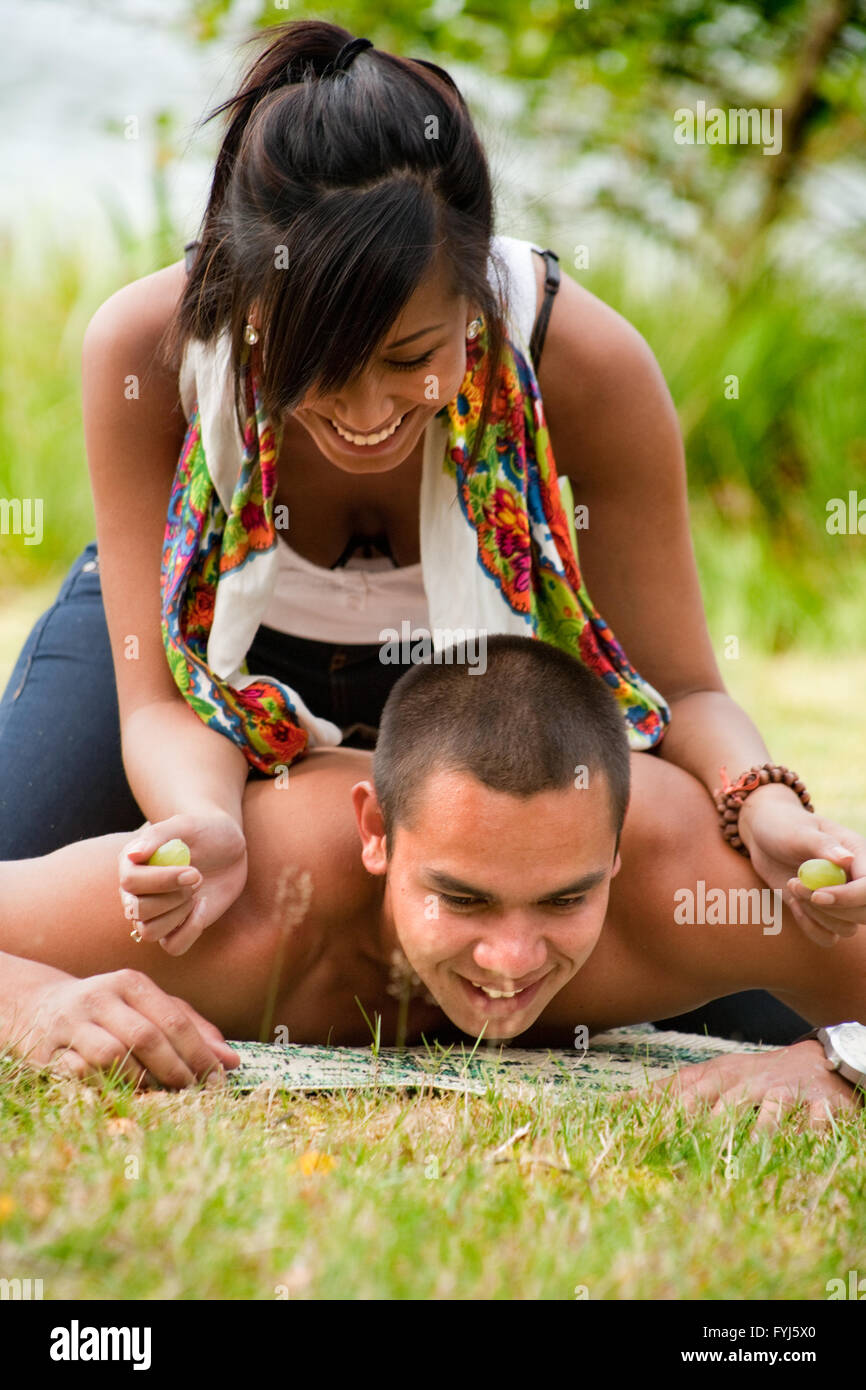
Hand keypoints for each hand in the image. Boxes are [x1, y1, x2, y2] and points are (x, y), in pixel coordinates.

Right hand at [19, 969, 239, 1089]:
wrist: (41, 1008)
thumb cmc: (111, 1011)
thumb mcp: (149, 1008)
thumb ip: (191, 1029)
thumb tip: (232, 1061)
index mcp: (131, 983)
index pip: (173, 1020)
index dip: (199, 1053)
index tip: (217, 1079)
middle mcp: (100, 998)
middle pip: (146, 1037)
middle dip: (175, 1070)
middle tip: (191, 1092)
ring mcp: (72, 1024)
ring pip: (114, 1055)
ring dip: (142, 1081)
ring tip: (158, 1094)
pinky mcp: (49, 1051)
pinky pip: (80, 1074)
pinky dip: (106, 1087)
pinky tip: (122, 1094)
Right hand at [118, 810, 247, 954]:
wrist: (227, 846)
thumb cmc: (203, 831)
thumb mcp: (185, 825)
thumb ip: (157, 836)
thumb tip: (132, 856)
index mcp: (130, 865)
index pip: (130, 882)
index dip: (162, 881)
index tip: (194, 871)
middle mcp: (134, 892)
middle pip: (138, 911)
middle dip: (173, 897)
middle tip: (198, 878)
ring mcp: (153, 913)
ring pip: (149, 932)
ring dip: (179, 914)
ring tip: (197, 893)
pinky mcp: (174, 929)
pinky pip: (173, 946)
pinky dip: (190, 930)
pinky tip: (203, 907)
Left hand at [623, 1040, 859, 1131]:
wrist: (817, 1060)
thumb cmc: (750, 1076)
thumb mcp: (710, 1077)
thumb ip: (666, 1092)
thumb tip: (611, 1104)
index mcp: (717, 1077)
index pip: (684, 1092)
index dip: (661, 1109)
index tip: (638, 1130)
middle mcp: (746, 1082)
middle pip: (723, 1101)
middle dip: (704, 1123)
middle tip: (688, 1148)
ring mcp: (783, 1090)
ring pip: (770, 1109)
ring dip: (761, 1129)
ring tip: (750, 1150)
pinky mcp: (818, 1102)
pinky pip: (815, 1118)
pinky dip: (813, 1130)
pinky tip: (809, 1141)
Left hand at [738, 790, 865, 946]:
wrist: (765, 836)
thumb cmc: (785, 826)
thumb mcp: (800, 831)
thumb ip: (823, 845)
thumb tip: (847, 859)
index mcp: (859, 856)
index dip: (849, 897)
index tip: (818, 894)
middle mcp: (856, 881)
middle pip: (864, 913)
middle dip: (829, 908)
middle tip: (795, 884)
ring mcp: (842, 900)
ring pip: (846, 928)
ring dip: (816, 915)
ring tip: (793, 886)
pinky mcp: (825, 914)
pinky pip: (829, 937)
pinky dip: (810, 927)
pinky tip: (794, 905)